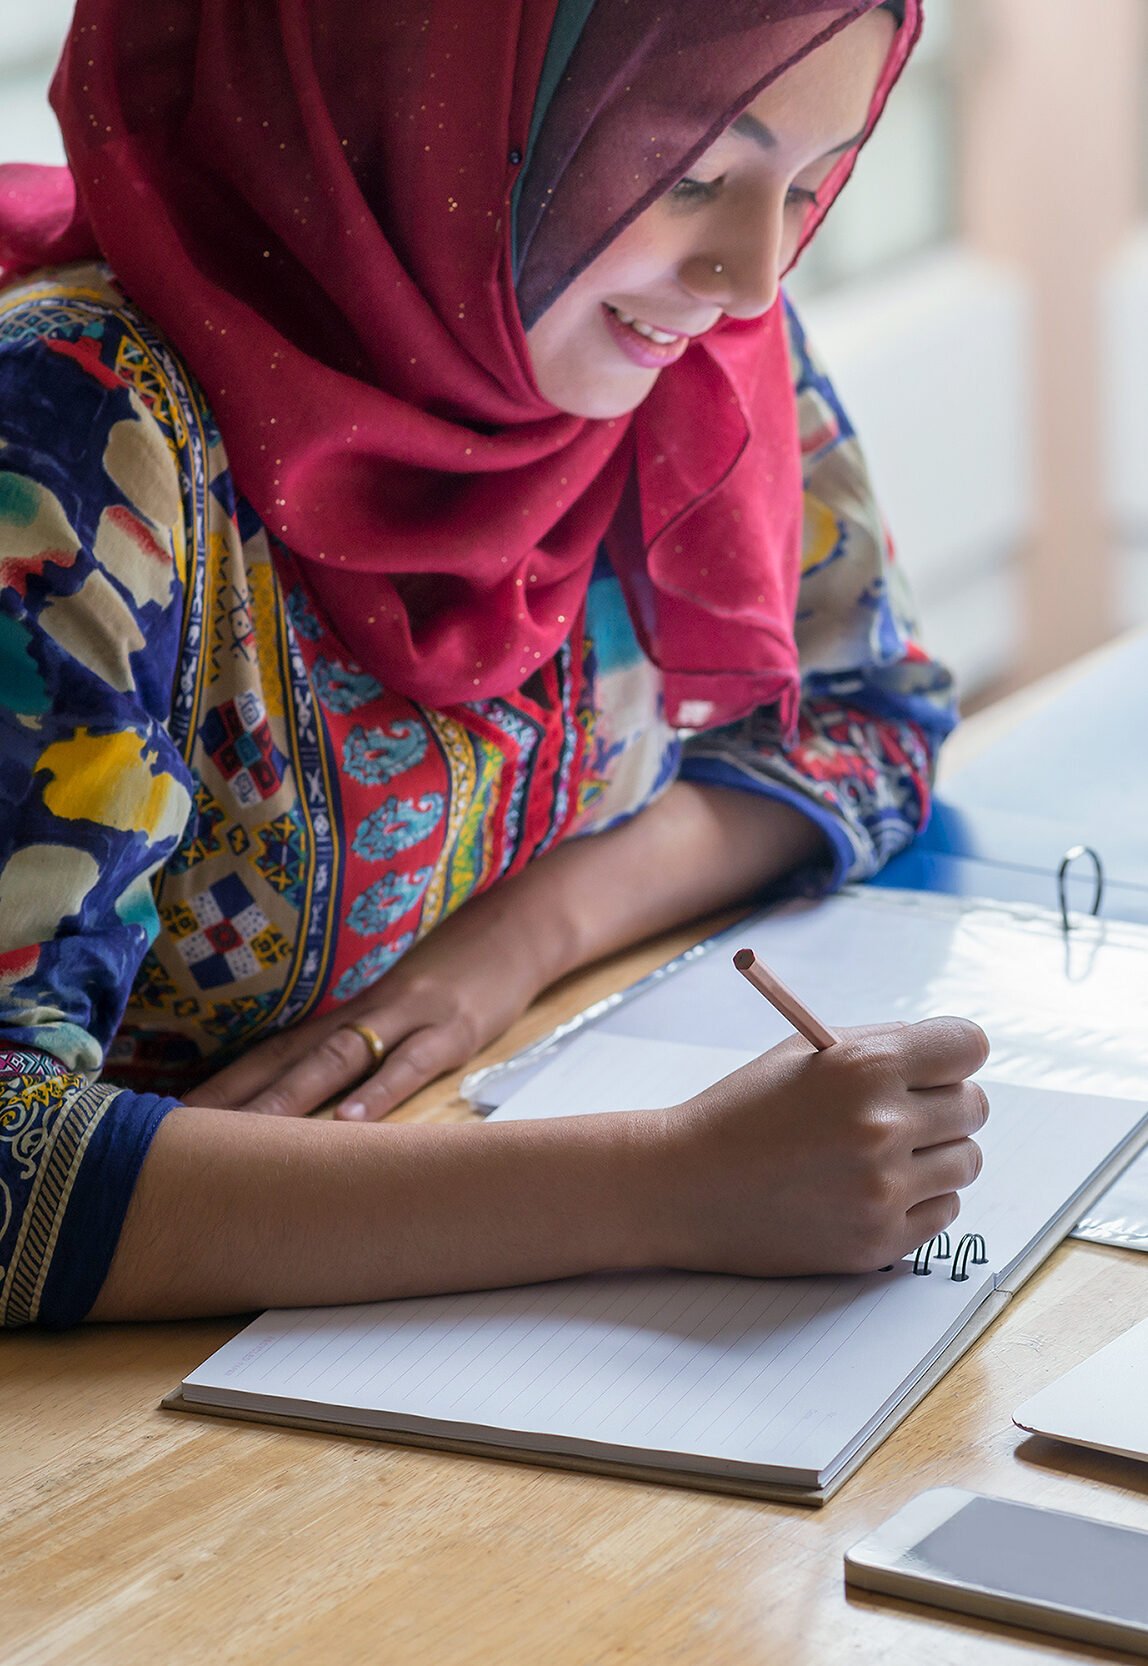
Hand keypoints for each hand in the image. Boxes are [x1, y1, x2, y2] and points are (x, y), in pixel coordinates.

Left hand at [195, 878, 562, 1120]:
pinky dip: (382, 1092)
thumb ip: (359, 1040)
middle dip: (234, 1100)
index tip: (173, 1120)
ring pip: (336, 1060)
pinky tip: (355, 1122)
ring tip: (251, 1138)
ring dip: (290, 1100)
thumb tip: (311, 1091)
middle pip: (285, 1058)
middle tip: (183, 1138)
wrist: (519, 925)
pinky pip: (410, 1062)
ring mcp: (407, 1016)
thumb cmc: (456, 972)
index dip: (221, 1084)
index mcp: (347, 1010)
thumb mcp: (399, 1002)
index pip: (269, 1051)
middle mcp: (363, 1011)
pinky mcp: (453, 1029)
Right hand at [651, 1017, 989, 1277]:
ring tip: (879, 1154)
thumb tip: (951, 1055)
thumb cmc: (744, 1111)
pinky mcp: (880, 1241)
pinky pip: (945, 1211)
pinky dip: (917, 1200)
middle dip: (943, 1105)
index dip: (951, 1055)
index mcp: (864, 1067)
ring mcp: (883, 1190)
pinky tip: (867, 1189)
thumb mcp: (805, 1053)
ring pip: (966, 1162)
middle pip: (974, 1106)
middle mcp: (882, 1127)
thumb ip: (881, 1047)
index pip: (969, 1046)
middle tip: (902, 1113)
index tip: (936, 1067)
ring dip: (934, 1155)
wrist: (684, 1187)